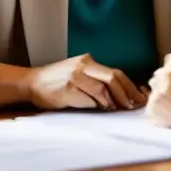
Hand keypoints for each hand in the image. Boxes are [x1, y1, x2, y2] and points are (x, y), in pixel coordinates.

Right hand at [24, 54, 145, 111]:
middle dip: (127, 94)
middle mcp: (83, 66)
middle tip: (133, 106)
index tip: (140, 96)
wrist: (30, 82)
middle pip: (113, 78)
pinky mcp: (66, 90)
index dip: (130, 86)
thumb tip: (122, 94)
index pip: (116, 72)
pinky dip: (96, 106)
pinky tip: (100, 109)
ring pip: (102, 90)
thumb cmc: (57, 81)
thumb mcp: (79, 73)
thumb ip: (97, 79)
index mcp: (88, 61)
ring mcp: (74, 77)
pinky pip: (88, 100)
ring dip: (112, 102)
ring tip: (117, 109)